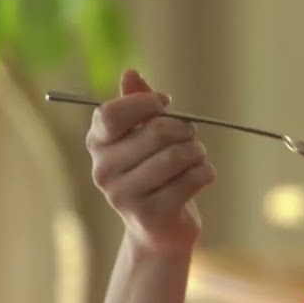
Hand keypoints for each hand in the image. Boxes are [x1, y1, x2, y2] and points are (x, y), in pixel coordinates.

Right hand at [86, 70, 214, 255]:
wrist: (160, 229)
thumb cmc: (156, 172)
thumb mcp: (145, 135)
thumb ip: (138, 104)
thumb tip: (130, 73)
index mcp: (97, 144)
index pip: (111, 113)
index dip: (145, 104)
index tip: (165, 105)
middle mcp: (102, 170)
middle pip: (158, 132)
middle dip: (186, 131)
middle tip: (191, 139)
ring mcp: (122, 195)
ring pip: (178, 155)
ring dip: (198, 153)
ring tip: (197, 159)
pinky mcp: (149, 215)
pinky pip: (192, 179)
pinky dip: (206, 173)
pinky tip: (202, 178)